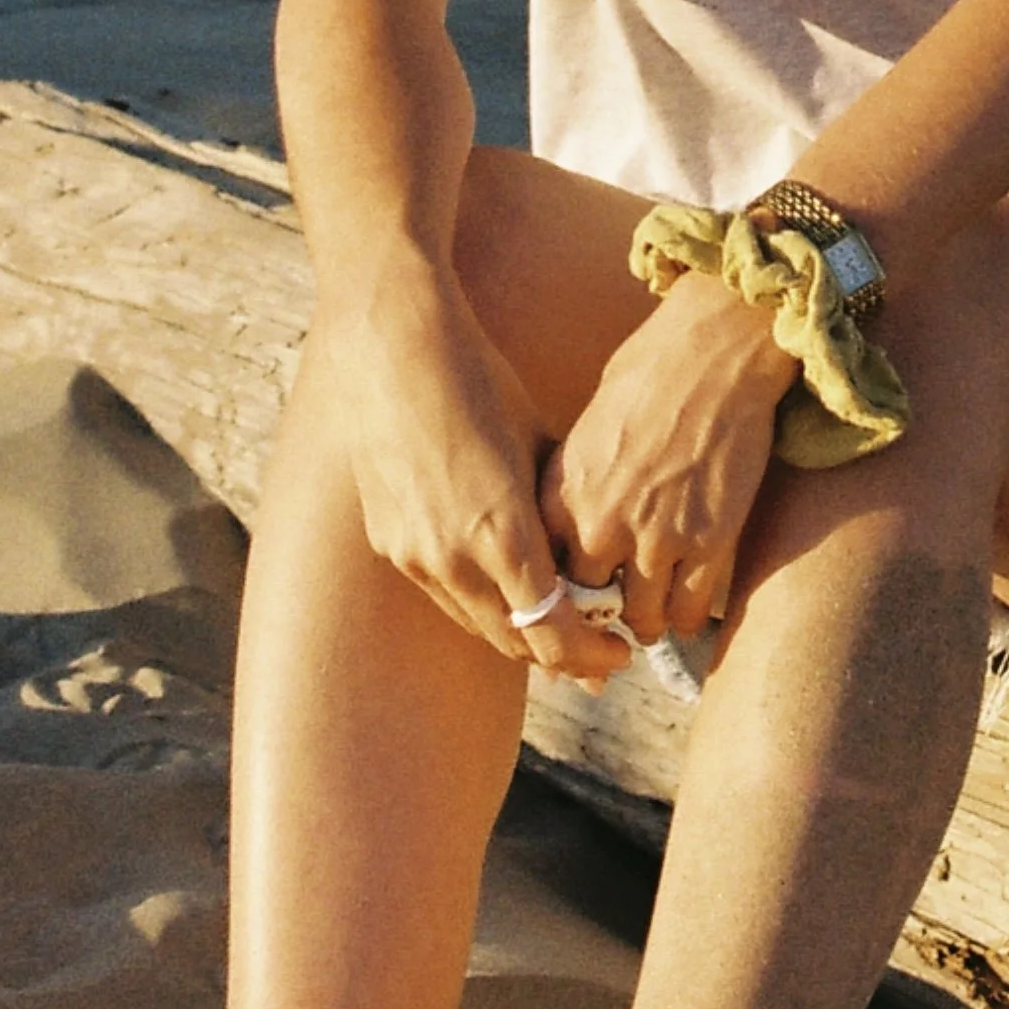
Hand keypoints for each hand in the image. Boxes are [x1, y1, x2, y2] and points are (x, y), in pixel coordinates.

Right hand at [316, 268, 631, 686]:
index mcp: (502, 535)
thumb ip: (563, 508)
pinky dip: (481, 601)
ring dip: (520, 631)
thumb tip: (594, 547)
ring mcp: (415, 557)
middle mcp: (454, 561)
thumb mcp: (540, 442)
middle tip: (598, 651)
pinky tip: (506, 585)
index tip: (618, 653)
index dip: (590, 656)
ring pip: (478, 624)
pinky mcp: (390, 544)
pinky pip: (445, 593)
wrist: (394, 353)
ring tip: (557, 623)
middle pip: (516, 642)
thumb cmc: (480, 383)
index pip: (551, 635)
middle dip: (562, 655)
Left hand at [541, 270, 797, 647]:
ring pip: (643, 618)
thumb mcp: (590, 426)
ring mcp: (659, 536)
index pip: (543, 572)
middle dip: (602, 611)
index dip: (558, 588)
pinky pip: (691, 607)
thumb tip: (578, 521)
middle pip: (589, 605)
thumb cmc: (652, 369)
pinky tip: (685, 607)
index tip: (570, 593)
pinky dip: (687, 616)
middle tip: (614, 611)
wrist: (717, 346)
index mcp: (563, 492)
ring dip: (646, 621)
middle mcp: (603, 523)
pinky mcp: (711, 540)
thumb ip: (578, 483)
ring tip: (651, 616)